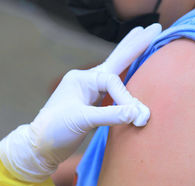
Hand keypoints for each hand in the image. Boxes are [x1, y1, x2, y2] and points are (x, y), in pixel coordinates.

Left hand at [0, 24, 161, 181]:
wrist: (40, 147)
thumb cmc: (54, 130)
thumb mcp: (81, 121)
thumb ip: (110, 115)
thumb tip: (138, 112)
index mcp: (81, 79)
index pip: (112, 81)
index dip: (125, 96)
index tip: (135, 116)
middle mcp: (86, 82)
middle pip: (116, 60)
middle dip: (134, 45)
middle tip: (154, 28)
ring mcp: (89, 93)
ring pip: (115, 72)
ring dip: (130, 56)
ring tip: (142, 36)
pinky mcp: (92, 106)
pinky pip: (113, 90)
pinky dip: (124, 80)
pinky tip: (130, 69)